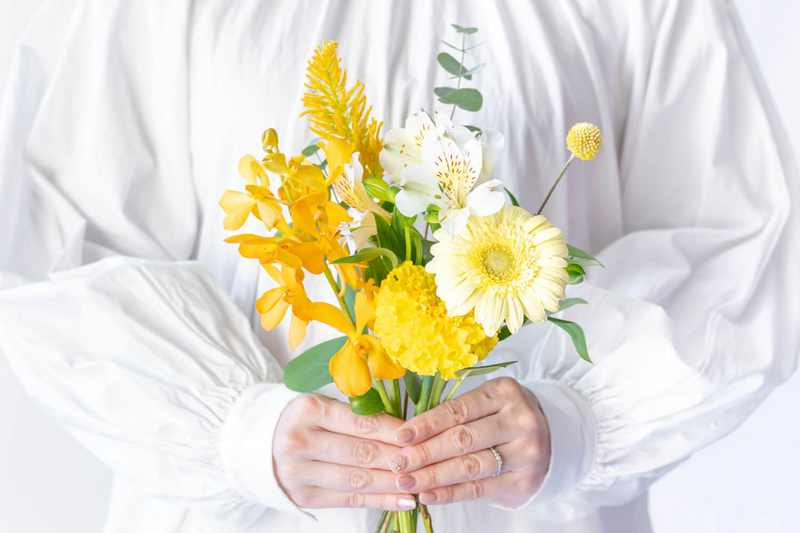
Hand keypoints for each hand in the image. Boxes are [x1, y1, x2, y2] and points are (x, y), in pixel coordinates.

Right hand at [274, 394, 417, 510]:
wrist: (258, 443)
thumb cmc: (303, 419)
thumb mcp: (324, 405)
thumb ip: (358, 413)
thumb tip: (407, 428)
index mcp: (308, 409)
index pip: (362, 422)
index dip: (395, 431)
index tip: (420, 436)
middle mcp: (299, 441)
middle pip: (362, 452)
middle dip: (400, 458)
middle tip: (428, 461)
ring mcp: (299, 472)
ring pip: (358, 479)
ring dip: (394, 483)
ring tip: (421, 482)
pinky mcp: (303, 496)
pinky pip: (350, 499)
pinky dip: (380, 500)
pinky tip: (404, 500)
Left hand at [388, 377, 550, 507]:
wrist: (551, 437)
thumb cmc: (504, 416)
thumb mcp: (487, 402)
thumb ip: (454, 414)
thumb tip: (408, 435)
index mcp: (504, 392)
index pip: (458, 410)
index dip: (427, 424)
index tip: (400, 435)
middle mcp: (519, 420)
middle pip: (463, 439)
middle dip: (425, 453)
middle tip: (397, 462)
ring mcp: (526, 452)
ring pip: (470, 467)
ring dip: (433, 476)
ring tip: (407, 481)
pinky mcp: (524, 481)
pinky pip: (480, 489)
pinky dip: (451, 493)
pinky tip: (428, 494)